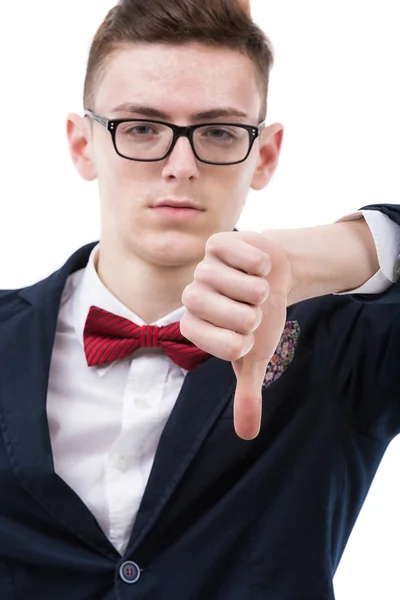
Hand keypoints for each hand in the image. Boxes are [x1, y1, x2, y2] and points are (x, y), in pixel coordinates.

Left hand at [180, 231, 291, 439]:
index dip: (240, 338)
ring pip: (238, 284)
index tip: (246, 335)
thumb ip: (247, 393)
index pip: (215, 340)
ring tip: (257, 288)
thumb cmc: (261, 318)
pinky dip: (259, 264)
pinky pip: (240, 254)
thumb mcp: (255, 356)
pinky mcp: (218, 243)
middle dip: (252, 315)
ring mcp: (203, 268)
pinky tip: (259, 266)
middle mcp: (192, 296)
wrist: (273, 277)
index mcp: (194, 325)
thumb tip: (247, 435)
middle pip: (227, 312)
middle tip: (254, 309)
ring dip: (259, 290)